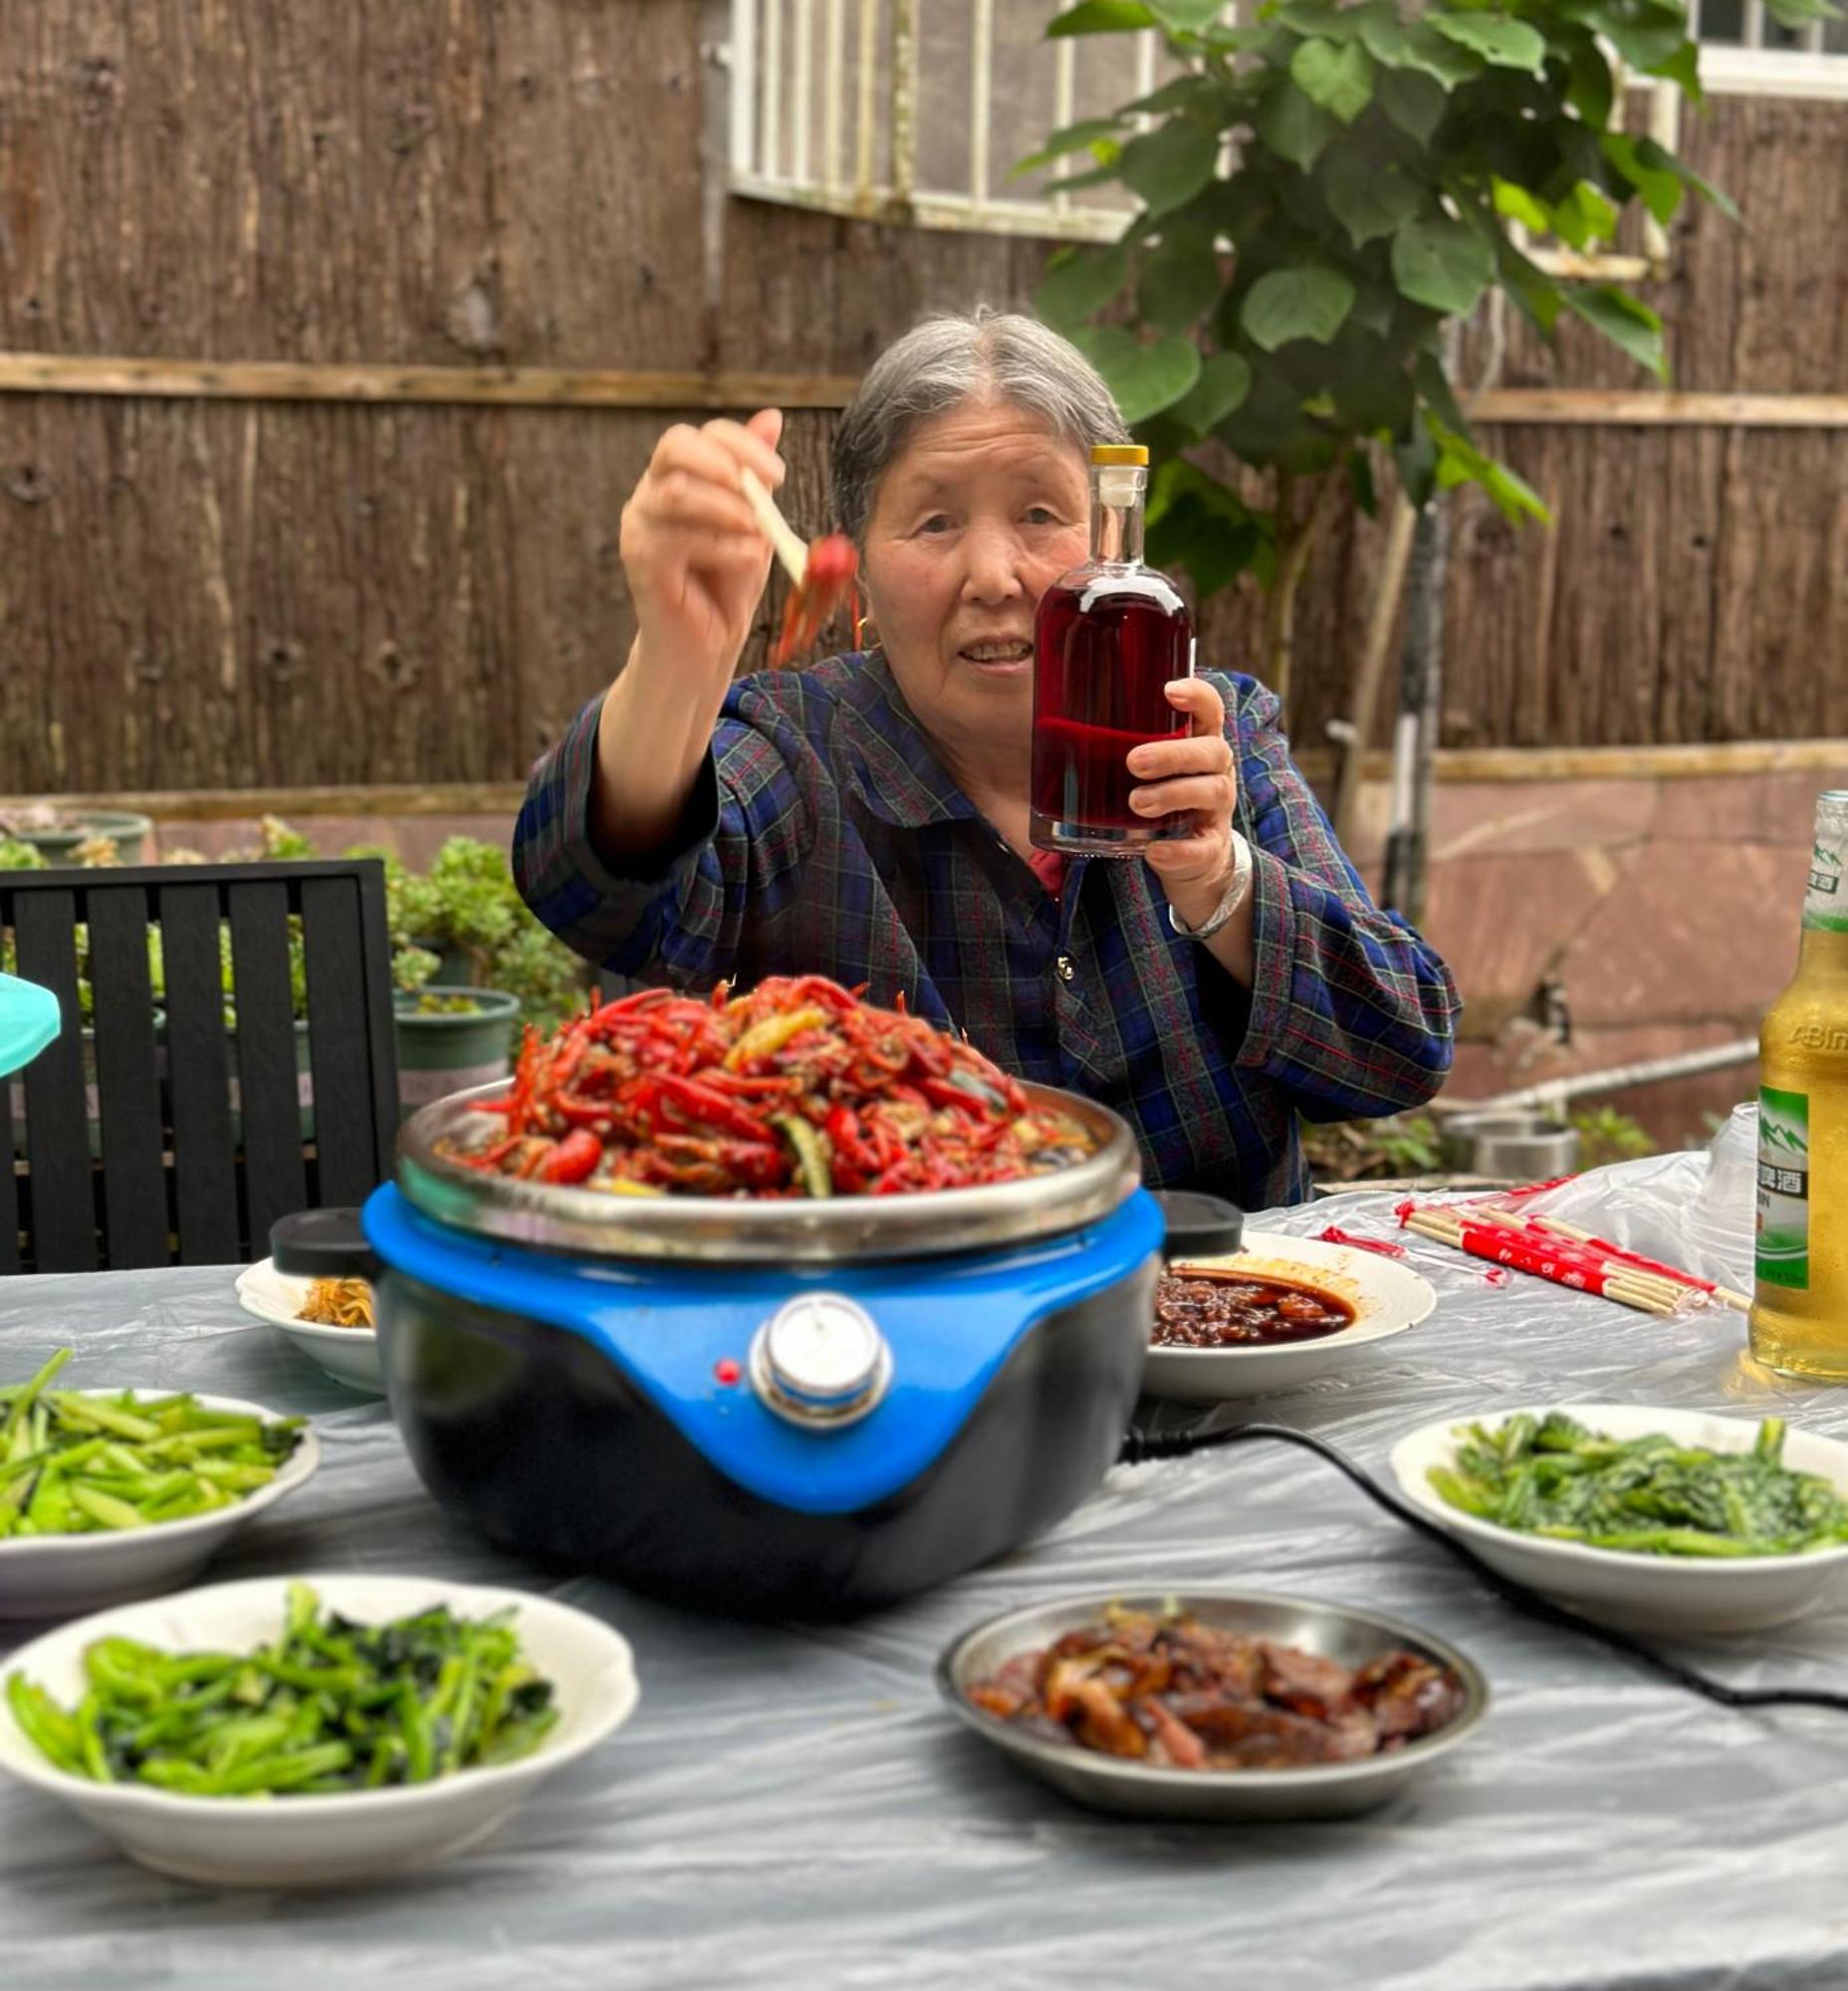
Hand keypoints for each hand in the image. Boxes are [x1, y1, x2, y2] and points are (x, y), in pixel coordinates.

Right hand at [619, 409, 786, 695]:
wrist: (706, 644)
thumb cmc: (728, 583)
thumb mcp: (752, 522)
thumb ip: (755, 475)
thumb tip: (772, 417)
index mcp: (676, 477)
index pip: (699, 435)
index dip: (741, 444)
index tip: (780, 474)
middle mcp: (650, 493)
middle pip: (675, 446)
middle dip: (727, 462)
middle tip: (766, 493)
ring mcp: (639, 525)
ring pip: (677, 492)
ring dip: (727, 509)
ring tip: (759, 535)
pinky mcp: (639, 560)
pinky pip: (678, 539)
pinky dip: (723, 546)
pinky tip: (747, 561)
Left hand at [1127, 675, 1239, 929]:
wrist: (1192, 858)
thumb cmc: (1158, 797)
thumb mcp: (1146, 770)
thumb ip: (1113, 749)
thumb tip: (1043, 729)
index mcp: (1199, 744)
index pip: (1210, 709)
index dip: (1197, 695)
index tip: (1169, 690)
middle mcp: (1216, 771)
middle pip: (1211, 751)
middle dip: (1172, 754)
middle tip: (1133, 762)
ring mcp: (1216, 810)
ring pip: (1211, 792)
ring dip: (1172, 795)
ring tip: (1136, 803)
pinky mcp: (1210, 848)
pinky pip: (1203, 848)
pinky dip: (1179, 851)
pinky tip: (1153, 851)